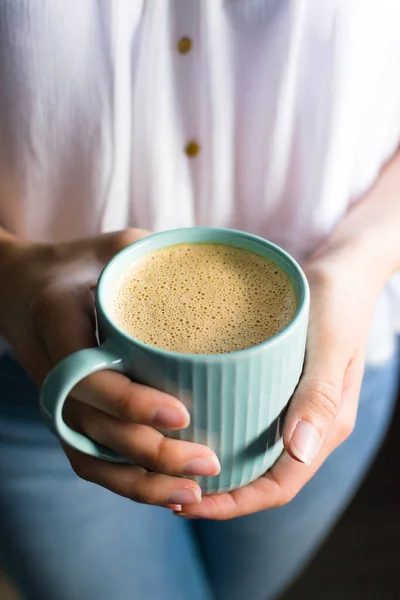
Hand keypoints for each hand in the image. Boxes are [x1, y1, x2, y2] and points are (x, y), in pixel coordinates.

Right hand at [0, 230, 219, 509]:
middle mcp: (52, 372)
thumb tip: (224, 273)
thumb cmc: (78, 264)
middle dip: (153, 454)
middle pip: (97, 430)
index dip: (132, 402)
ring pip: (94, 457)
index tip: (181, 412)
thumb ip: (159, 256)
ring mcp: (57, 401)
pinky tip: (167, 492)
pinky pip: (91, 461)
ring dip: (143, 483)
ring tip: (196, 491)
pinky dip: (126, 484)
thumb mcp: (116, 247)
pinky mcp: (68, 416)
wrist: (23, 290)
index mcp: (58, 323)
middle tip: (208, 461)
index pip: (90, 378)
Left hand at [174, 243, 384, 518]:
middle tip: (163, 487)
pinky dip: (216, 430)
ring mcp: (290, 407)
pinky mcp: (275, 386)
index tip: (188, 501)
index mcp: (325, 427)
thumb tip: (298, 450)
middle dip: (215, 493)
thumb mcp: (330, 345)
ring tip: (166, 462)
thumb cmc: (337, 304)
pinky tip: (184, 422)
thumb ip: (320, 396)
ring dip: (212, 465)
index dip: (234, 503)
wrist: (341, 270)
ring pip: (249, 453)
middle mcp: (306, 425)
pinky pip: (245, 419)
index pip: (278, 485)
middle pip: (259, 477)